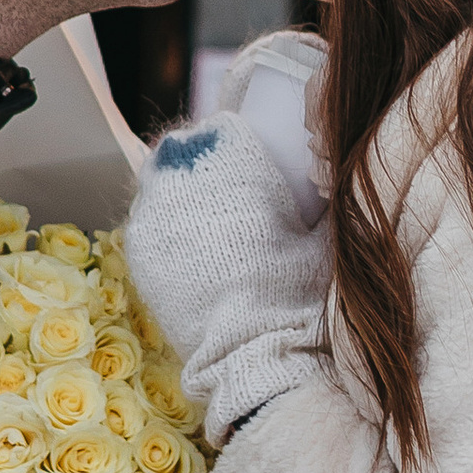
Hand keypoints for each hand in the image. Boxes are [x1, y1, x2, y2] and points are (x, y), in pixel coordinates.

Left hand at [123, 115, 327, 444]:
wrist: (246, 348)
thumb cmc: (295, 291)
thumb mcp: (324, 237)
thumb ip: (327, 201)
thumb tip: (335, 178)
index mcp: (232, 160)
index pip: (223, 124)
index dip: (234, 140)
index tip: (246, 155)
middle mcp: (184, 176)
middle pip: (183, 147)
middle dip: (201, 160)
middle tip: (223, 187)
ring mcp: (154, 211)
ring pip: (157, 178)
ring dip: (177, 188)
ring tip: (202, 216)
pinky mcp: (137, 246)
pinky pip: (145, 217)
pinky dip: (161, 223)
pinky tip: (184, 244)